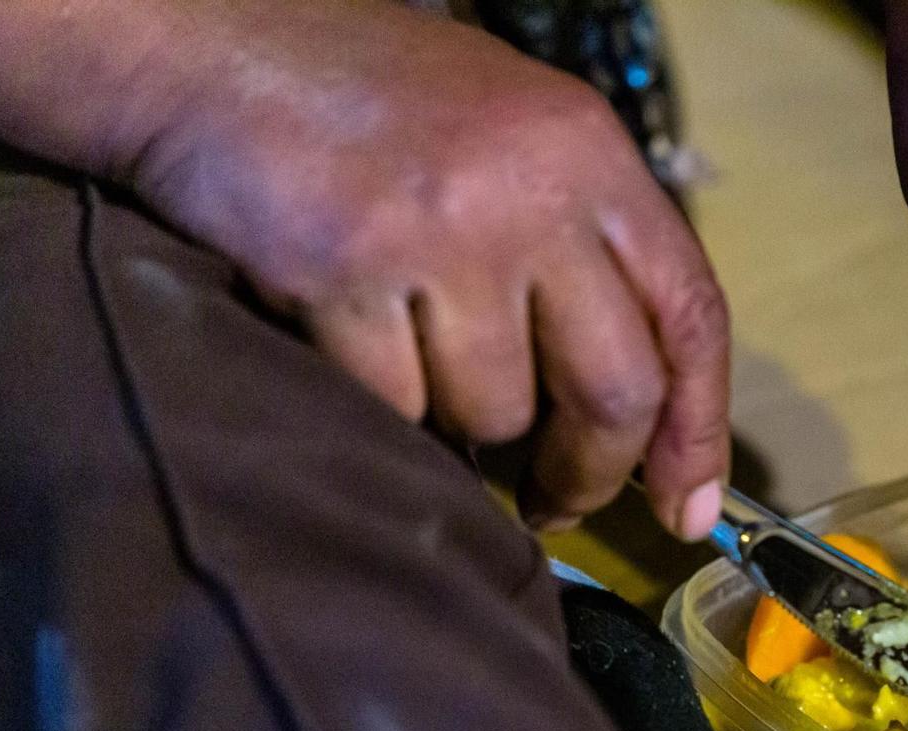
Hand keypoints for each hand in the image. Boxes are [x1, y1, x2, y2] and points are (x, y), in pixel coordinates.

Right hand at [122, 1, 728, 536]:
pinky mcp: (344, 272)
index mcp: (590, 154)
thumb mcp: (518, 140)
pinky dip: (379, 404)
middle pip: (616, 391)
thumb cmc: (371, 104)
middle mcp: (532, 190)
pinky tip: (350, 342)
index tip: (686, 508)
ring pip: (496, 412)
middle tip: (554, 498)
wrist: (210, 44)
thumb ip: (587, 252)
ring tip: (417, 359)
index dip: (698, 429)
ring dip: (460, 421)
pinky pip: (395, 406)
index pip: (689, 315)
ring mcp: (439, 231)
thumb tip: (644, 421)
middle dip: (589, 471)